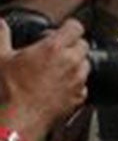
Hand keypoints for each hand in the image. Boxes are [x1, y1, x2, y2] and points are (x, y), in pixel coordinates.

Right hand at [0, 18, 89, 136]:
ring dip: (75, 63)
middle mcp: (71, 63)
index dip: (69, 26)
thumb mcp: (1, 57)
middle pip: (84, 45)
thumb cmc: (12, 89)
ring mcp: (77, 81)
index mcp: (54, 48)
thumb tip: (0, 24)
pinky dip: (75, 82)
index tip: (62, 30)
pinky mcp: (79, 97)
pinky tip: (60, 84)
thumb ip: (1, 35)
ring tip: (58, 67)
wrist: (22, 116)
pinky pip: (84, 84)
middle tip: (57, 49)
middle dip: (72, 44)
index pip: (76, 27)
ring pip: (86, 64)